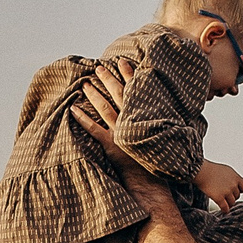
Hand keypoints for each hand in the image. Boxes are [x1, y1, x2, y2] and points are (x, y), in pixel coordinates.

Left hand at [74, 57, 158, 189]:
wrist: (153, 181)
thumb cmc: (163, 160)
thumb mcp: (168, 136)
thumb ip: (162, 121)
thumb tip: (162, 109)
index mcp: (146, 116)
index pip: (136, 90)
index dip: (129, 74)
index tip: (123, 61)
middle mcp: (132, 121)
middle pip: (118, 94)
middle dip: (108, 78)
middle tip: (99, 67)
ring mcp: (120, 132)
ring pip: (104, 108)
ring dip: (94, 94)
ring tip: (85, 83)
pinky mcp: (110, 145)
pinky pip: (93, 129)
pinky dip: (82, 118)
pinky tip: (74, 109)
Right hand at [194, 160, 242, 210]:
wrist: (201, 171)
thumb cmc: (211, 170)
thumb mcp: (226, 170)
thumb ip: (233, 178)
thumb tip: (236, 184)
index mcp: (235, 177)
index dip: (240, 190)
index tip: (235, 190)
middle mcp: (233, 185)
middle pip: (237, 196)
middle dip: (232, 196)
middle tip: (225, 196)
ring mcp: (226, 192)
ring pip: (232, 203)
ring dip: (228, 203)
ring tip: (223, 202)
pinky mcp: (219, 197)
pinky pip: (225, 207)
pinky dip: (225, 210)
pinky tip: (223, 210)